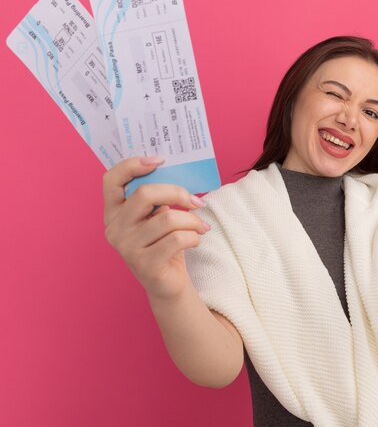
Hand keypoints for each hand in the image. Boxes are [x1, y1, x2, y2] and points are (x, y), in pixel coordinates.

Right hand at [103, 157, 210, 300]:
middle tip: (196, 201)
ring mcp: (127, 248)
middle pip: (144, 194)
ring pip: (167, 218)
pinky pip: (177, 239)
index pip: (111, 180)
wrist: (168, 284)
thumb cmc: (164, 244)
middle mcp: (114, 228)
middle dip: (177, 193)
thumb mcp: (157, 217)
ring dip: (192, 220)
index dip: (132, 165)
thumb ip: (158, 198)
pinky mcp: (145, 264)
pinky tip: (196, 240)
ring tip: (201, 226)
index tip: (159, 160)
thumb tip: (179, 173)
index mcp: (113, 212)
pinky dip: (194, 237)